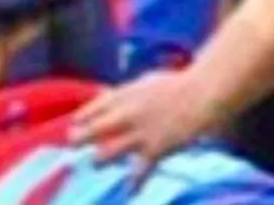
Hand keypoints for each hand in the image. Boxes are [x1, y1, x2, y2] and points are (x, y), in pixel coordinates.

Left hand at [70, 70, 219, 170]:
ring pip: (108, 152)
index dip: (80, 118)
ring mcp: (139, 133)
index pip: (92, 108)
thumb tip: (103, 96)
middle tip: (71, 145)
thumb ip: (123, 93)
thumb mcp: (144, 82)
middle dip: (78, 139)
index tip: (74, 125)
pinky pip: (139, 171)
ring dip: (99, 160)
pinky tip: (129, 190)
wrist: (202, 94)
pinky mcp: (155, 149)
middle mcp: (125, 115)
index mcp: (123, 96)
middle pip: (93, 131)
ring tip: (95, 164)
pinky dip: (134, 182)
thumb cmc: (176, 85)